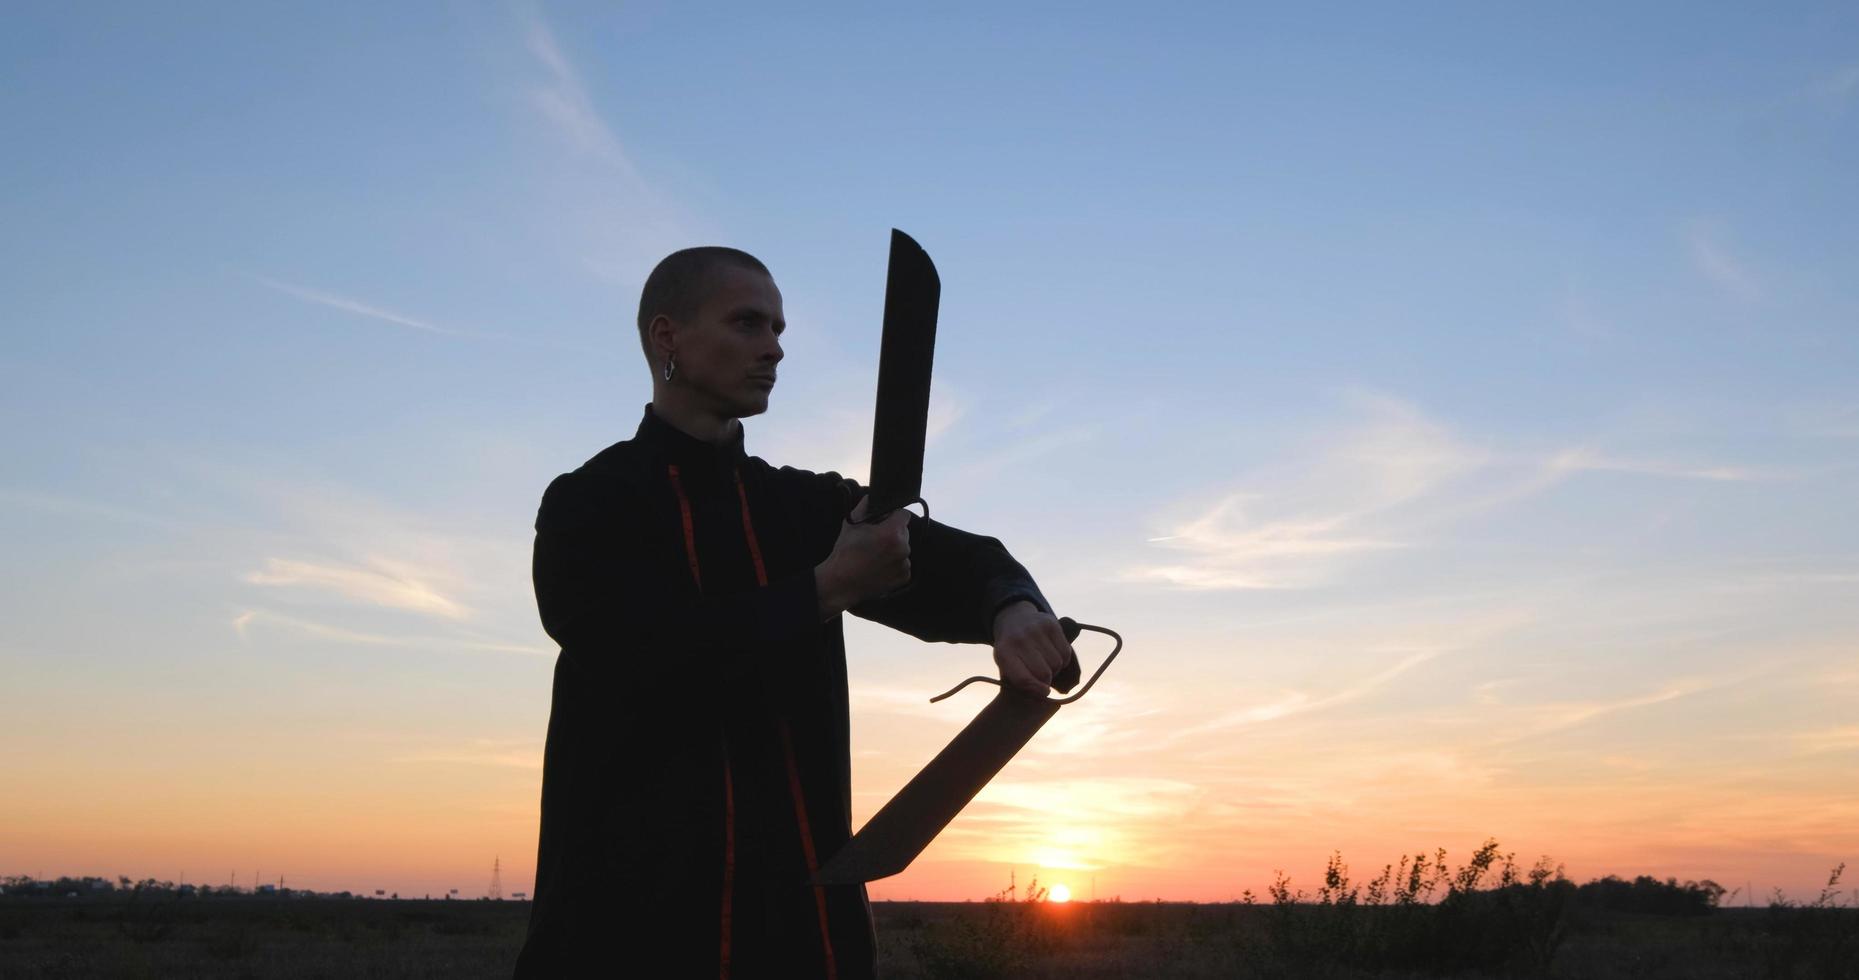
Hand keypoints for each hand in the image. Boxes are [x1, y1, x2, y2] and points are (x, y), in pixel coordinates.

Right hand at [814, 496, 911, 619]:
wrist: (840, 583)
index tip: (884, 521)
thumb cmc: (845, 552)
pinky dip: (894, 564)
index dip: (893, 515)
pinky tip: (879, 566)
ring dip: (894, 549)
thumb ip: (865, 506)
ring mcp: (904, 564)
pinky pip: (903, 564)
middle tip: (876, 540)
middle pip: (904, 532)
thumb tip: (872, 498)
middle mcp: (903, 548)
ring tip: (875, 555)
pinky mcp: (904, 578)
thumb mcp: (851, 523)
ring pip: (903, 548)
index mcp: (892, 533)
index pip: (903, 514)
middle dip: (893, 532)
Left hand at [991, 601, 1071, 696]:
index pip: (1023, 679)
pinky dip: (1063, 659)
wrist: (1014, 619)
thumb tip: (1044, 695)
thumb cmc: (1012, 651)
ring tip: (1046, 663)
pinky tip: (1053, 655)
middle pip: (1043, 673)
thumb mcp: (1007, 666)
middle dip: (1046, 680)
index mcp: (1003, 653)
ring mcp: (1035, 629)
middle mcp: (1018, 639)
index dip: (1036, 691)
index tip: (1044, 693)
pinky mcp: (1051, 624)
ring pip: (1056, 663)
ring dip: (1055, 669)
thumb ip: (1022, 683)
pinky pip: (1065, 652)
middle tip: (1042, 677)